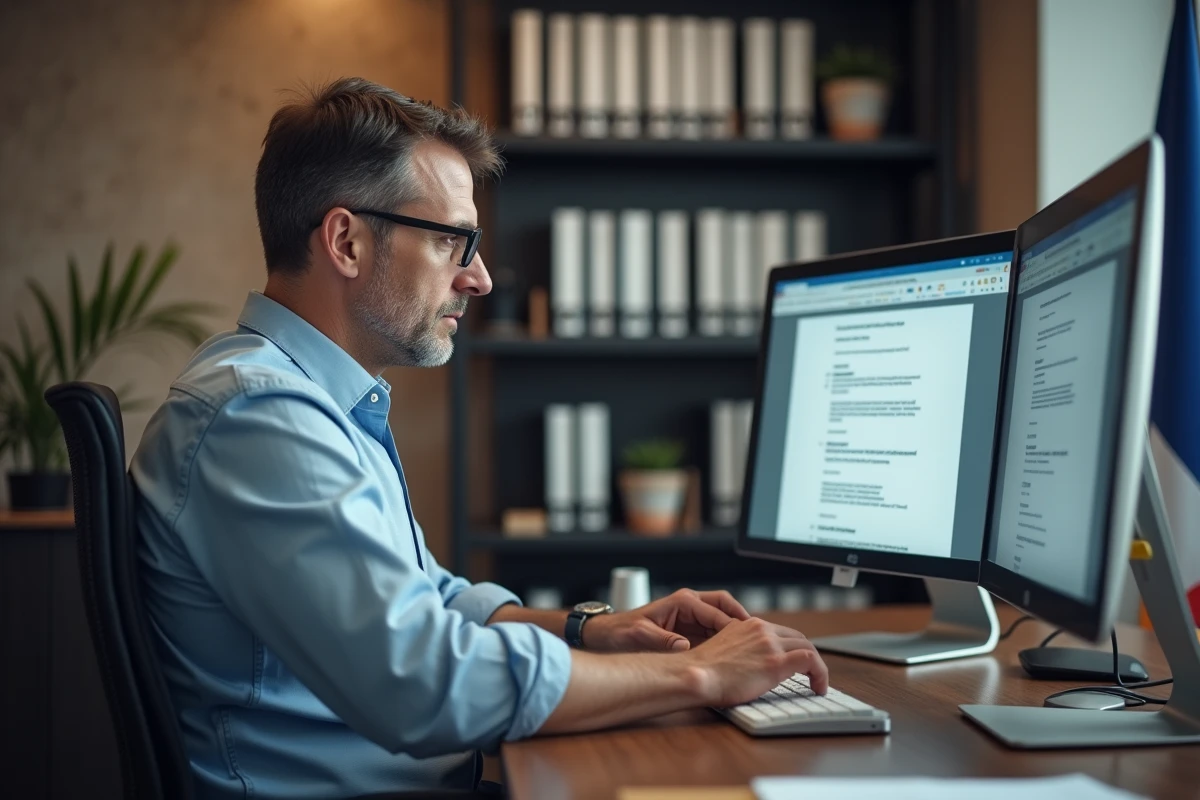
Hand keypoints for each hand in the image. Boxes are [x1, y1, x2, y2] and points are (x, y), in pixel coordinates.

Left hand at [581, 589, 750, 652]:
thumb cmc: (621, 632)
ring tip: (751, 649)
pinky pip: (715, 634)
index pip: (716, 609)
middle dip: (742, 621)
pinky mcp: (691, 632)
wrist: (607, 636)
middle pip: (726, 608)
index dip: (733, 625)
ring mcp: (692, 619)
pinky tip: (735, 656)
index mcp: (682, 601)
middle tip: (757, 639)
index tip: (745, 639)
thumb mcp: (640, 635)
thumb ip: (662, 640)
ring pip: (723, 621)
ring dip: (737, 633)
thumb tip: (684, 647)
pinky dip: (727, 642)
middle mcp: (690, 606)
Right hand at [682, 617, 828, 706]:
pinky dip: (821, 673)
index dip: (792, 648)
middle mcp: (761, 629)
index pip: (780, 632)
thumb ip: (740, 648)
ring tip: (817, 683)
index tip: (796, 663)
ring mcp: (770, 644)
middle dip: (807, 655)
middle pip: (798, 637)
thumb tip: (751, 663)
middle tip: (811, 674)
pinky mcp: (777, 662)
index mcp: (748, 625)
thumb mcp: (723, 649)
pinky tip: (818, 687)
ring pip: (808, 647)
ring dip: (817, 666)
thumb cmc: (703, 671)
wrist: (696, 675)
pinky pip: (811, 661)